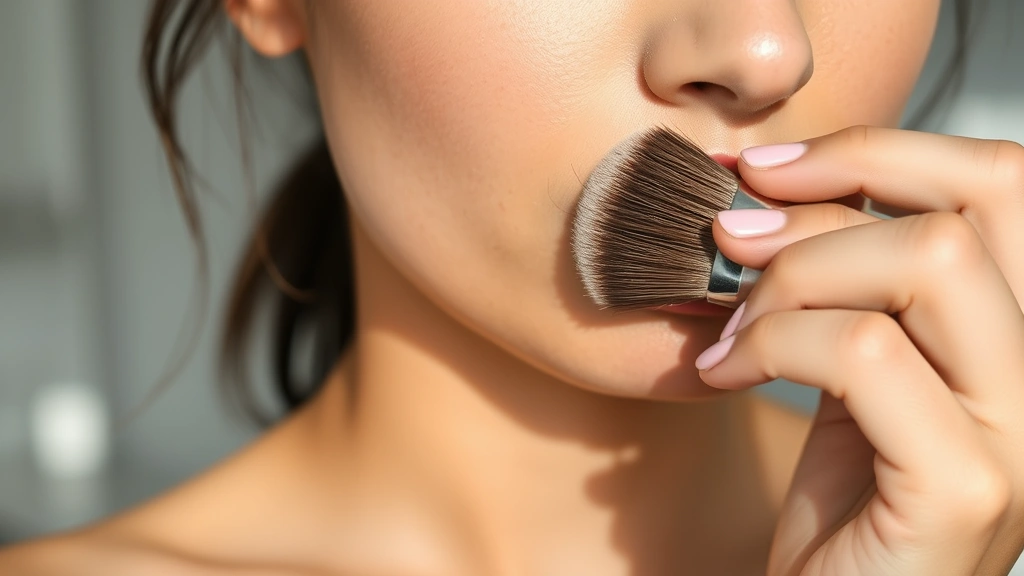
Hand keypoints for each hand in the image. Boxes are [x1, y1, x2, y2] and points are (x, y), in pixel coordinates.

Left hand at [697, 126, 1023, 575]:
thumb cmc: (837, 507)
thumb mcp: (848, 374)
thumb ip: (843, 288)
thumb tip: (768, 189)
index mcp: (1016, 336)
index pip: (1003, 183)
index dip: (880, 149)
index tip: (766, 168)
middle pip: (977, 204)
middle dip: (830, 198)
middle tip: (733, 234)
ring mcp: (1021, 436)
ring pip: (930, 262)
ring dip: (795, 277)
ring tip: (731, 329)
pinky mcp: (967, 488)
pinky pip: (867, 352)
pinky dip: (774, 345)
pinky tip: (723, 374)